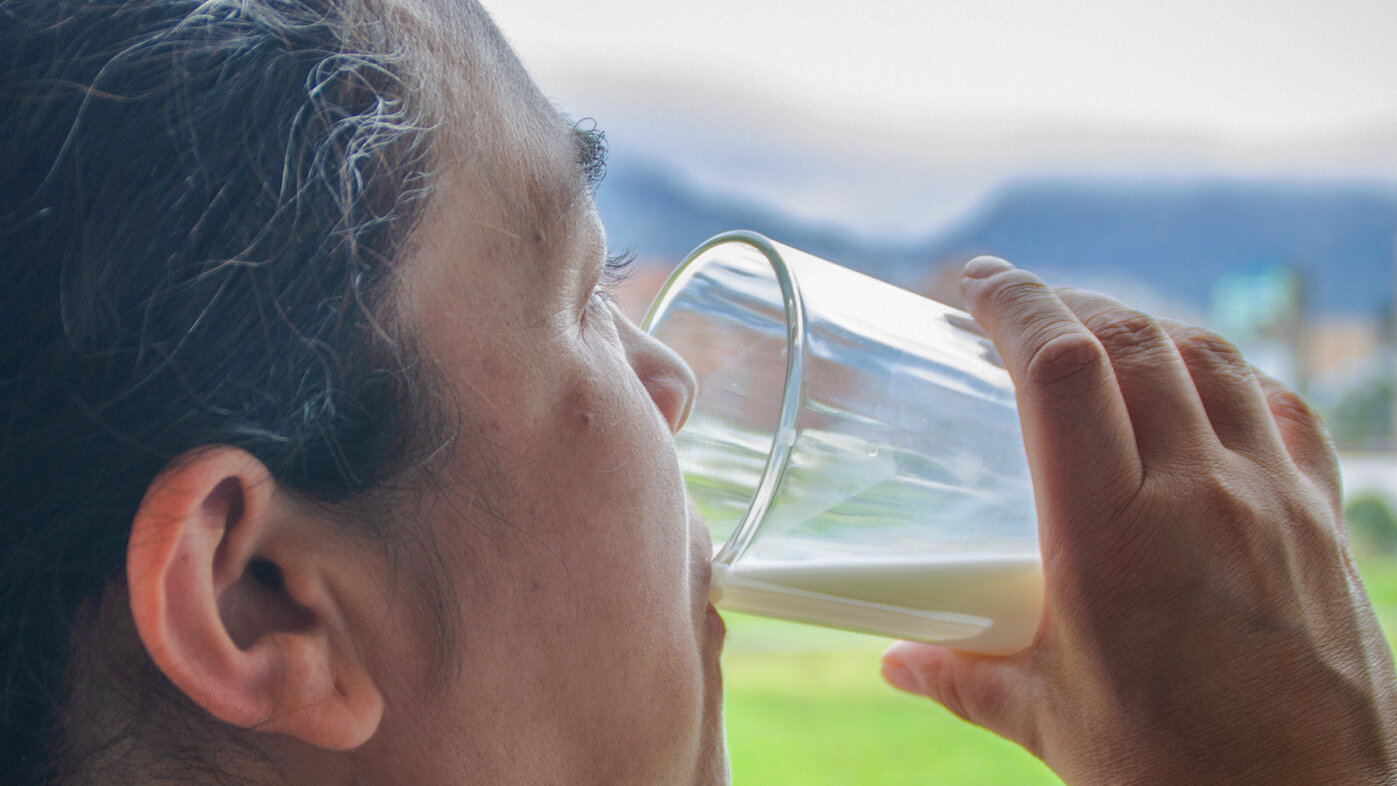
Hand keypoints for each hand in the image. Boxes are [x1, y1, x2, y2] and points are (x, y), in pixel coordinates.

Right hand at [881, 257, 1396, 783]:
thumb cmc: (1174, 777)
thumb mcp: (1051, 722)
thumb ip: (966, 678)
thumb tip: (897, 659)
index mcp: (1111, 542)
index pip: (1063, 369)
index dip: (1015, 303)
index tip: (973, 283)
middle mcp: (1201, 498)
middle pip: (1133, 341)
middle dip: (1067, 302)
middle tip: (1021, 310)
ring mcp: (1273, 500)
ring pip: (1209, 358)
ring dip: (1144, 327)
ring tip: (1097, 334)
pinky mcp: (1322, 520)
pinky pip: (1280, 407)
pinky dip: (1229, 374)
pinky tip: (1198, 386)